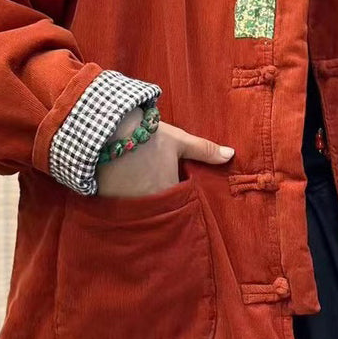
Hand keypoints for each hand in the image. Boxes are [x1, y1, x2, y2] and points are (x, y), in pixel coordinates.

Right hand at [95, 105, 234, 197]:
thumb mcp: (180, 140)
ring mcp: (127, 204)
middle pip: (157, 208)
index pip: (177, 203)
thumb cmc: (150, 135)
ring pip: (138, 208)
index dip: (175, 197)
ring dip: (138, 201)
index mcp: (169, 191)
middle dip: (158, 203)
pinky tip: (117, 187)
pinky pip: (118, 206)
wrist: (109, 130)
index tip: (172, 188)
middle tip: (152, 186)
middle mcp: (149, 204)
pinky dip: (119, 199)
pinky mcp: (107, 202)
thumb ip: (204, 150)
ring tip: (135, 186)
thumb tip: (231, 155)